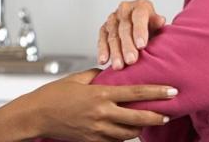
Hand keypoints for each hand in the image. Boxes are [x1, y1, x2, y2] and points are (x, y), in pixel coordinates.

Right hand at [0, 69, 175, 141]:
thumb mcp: (77, 79)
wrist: (36, 116)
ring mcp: (98, 130)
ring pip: (129, 131)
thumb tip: (112, 73)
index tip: (171, 90)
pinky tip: (130, 130)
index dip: (156, 92)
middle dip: (156, 115)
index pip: (135, 92)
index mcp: (100, 95)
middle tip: (168, 113)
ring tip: (151, 121)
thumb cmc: (53, 95)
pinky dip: (125, 134)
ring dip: (141, 127)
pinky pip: (116, 140)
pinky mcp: (93, 140)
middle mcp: (102, 114)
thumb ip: (97, 76)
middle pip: (138, 117)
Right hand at [98, 0, 166, 69]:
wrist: (142, 26)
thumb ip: (157, 23)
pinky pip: (102, 39)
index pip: (139, 17)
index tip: (141, 45)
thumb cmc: (152, 26)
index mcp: (141, 6)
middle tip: (131, 60)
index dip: (140, 31)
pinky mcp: (104, 28)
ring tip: (118, 66)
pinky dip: (102, 51)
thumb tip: (160, 21)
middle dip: (127, 46)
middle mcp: (125, 9)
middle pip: (125, 28)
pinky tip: (103, 61)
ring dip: (115, 52)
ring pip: (113, 36)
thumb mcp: (157, 23)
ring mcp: (113, 18)